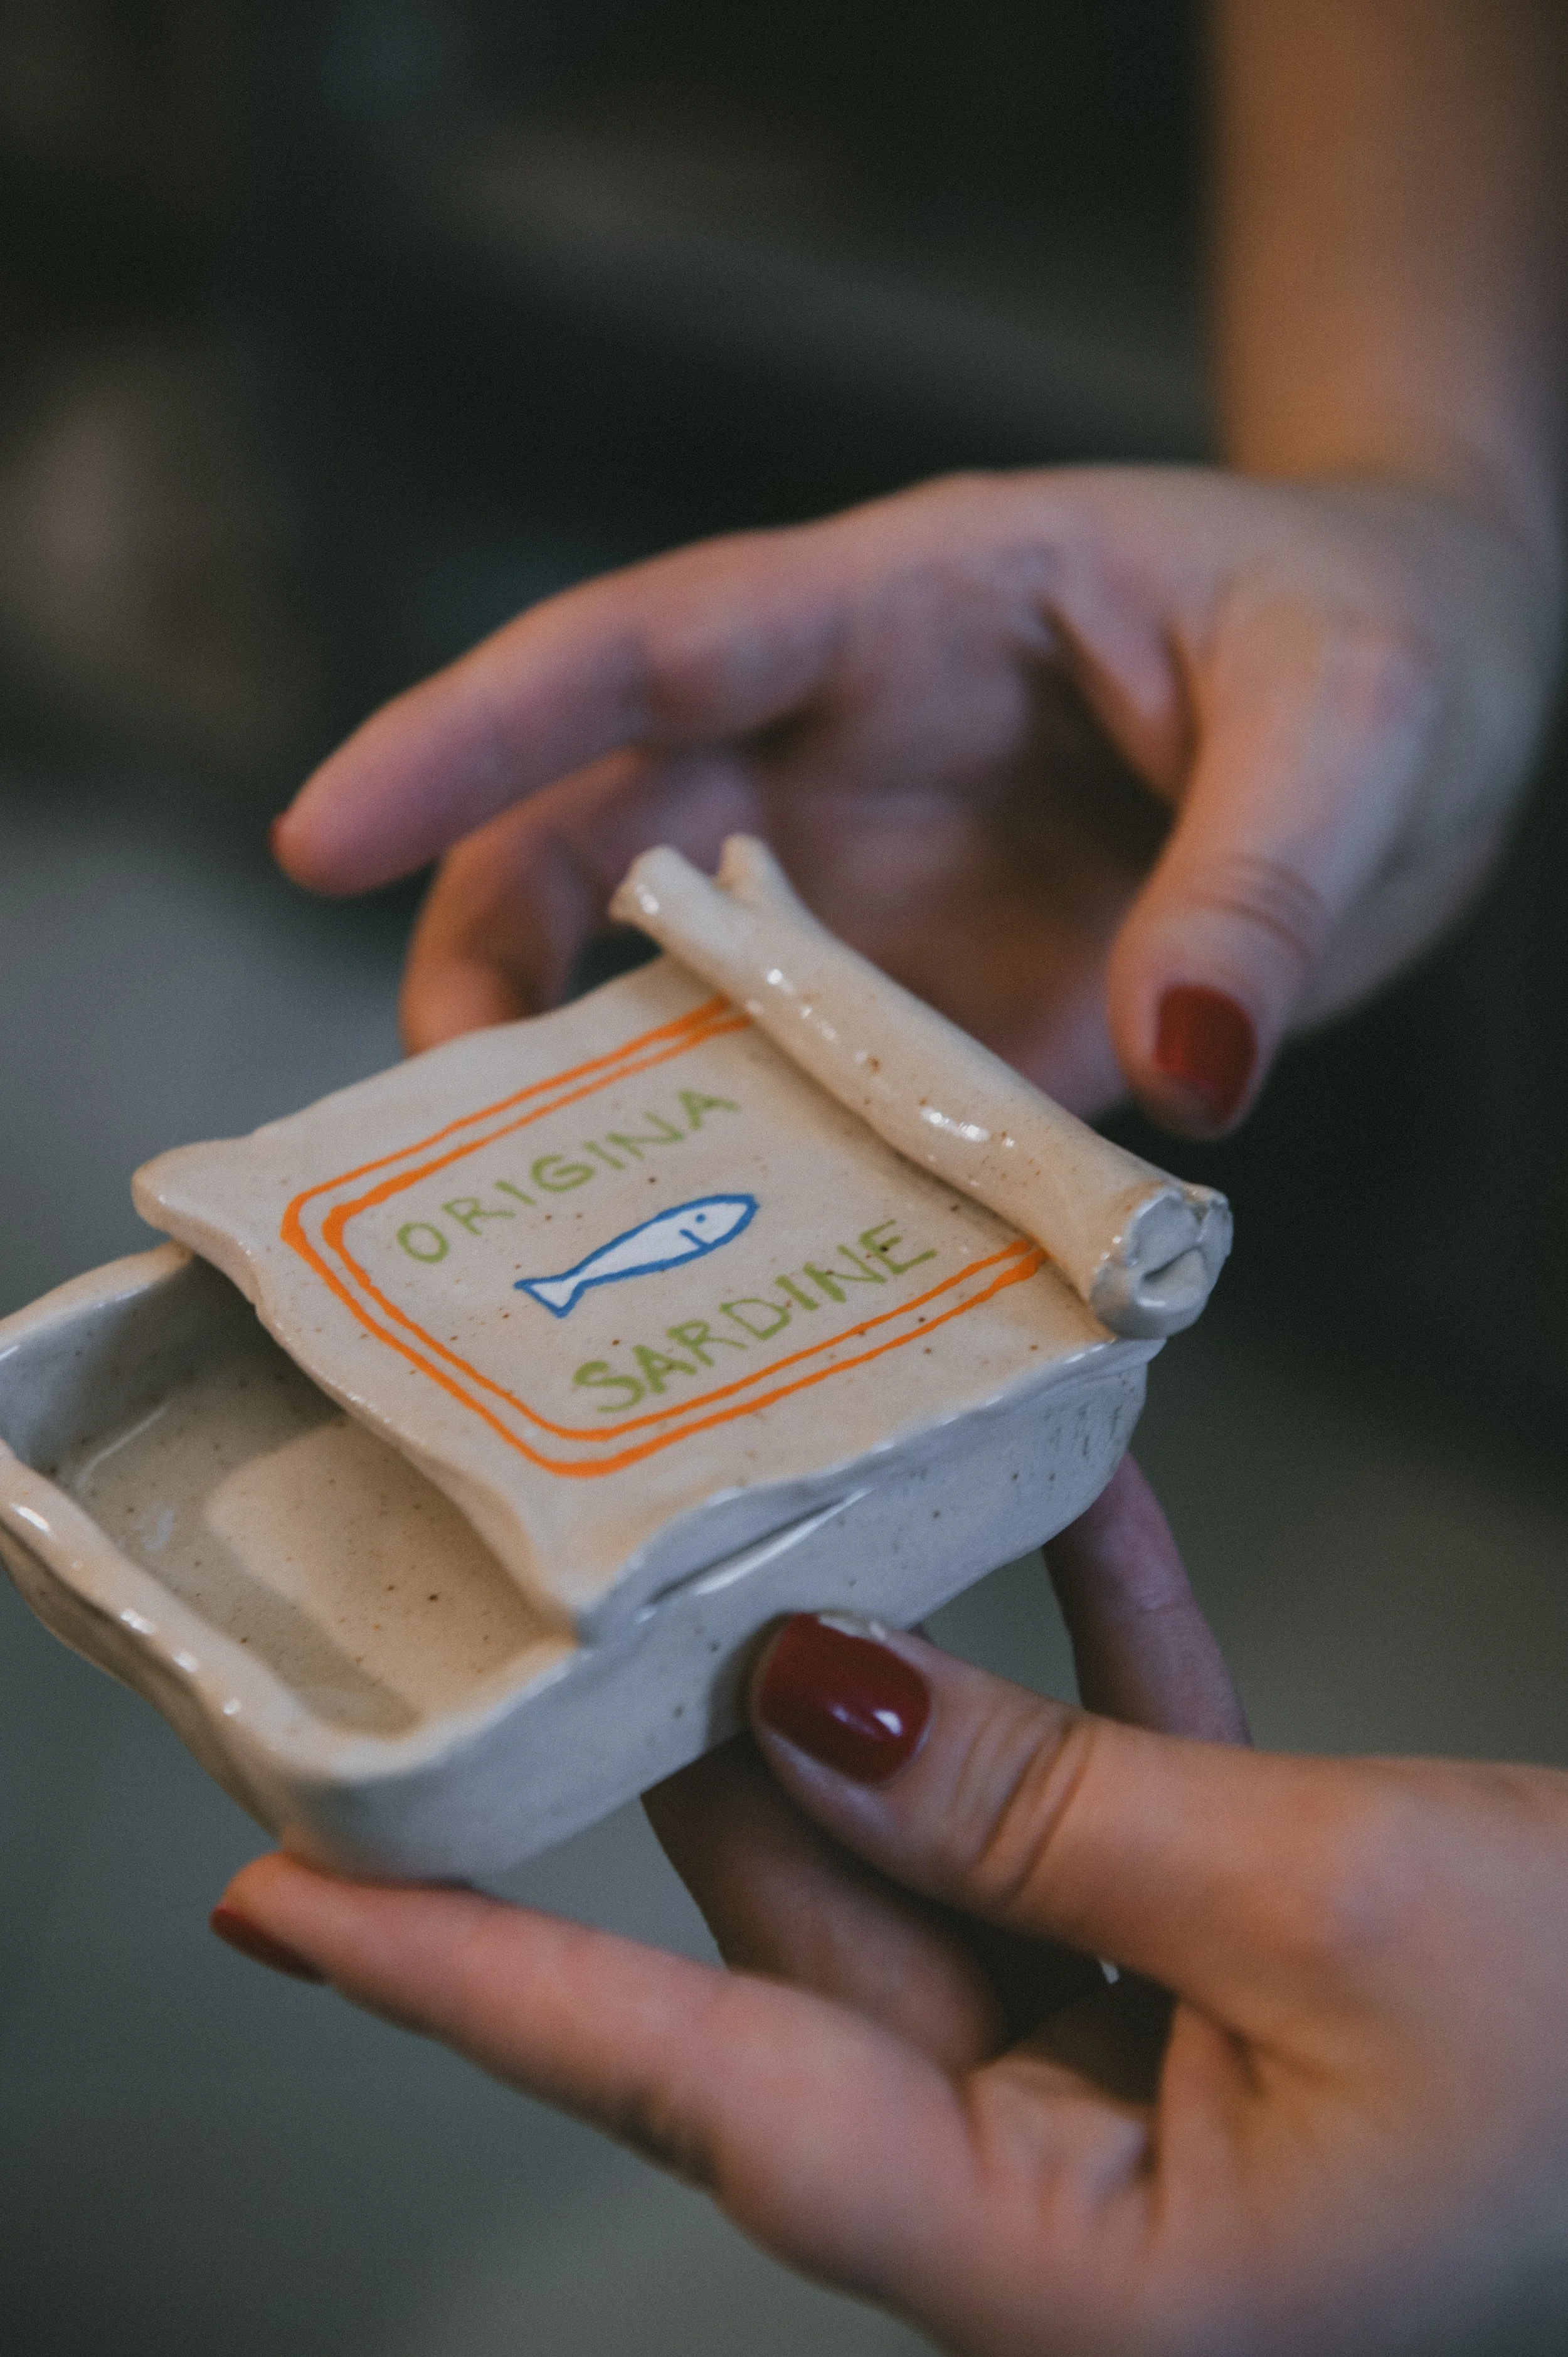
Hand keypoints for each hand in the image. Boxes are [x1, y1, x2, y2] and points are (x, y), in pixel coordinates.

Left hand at [213, 1461, 1567, 2354]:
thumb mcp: (1318, 1910)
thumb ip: (1040, 1807)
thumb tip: (808, 1693)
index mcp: (1074, 2273)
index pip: (704, 2095)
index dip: (472, 1991)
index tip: (283, 1901)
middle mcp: (1079, 2188)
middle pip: (824, 1944)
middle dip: (716, 1753)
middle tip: (578, 1587)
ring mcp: (1151, 2081)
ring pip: (951, 1856)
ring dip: (907, 1683)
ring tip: (807, 1505)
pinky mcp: (1230, 1974)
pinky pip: (1114, 1812)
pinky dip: (1100, 1672)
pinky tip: (1081, 1508)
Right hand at [273, 466, 1556, 1133]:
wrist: (1435, 710)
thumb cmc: (1378, 636)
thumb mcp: (1349, 717)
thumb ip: (1267, 876)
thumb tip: (1187, 1067)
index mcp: (902, 610)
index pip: (649, 652)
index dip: (474, 733)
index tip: (320, 829)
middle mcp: (852, 760)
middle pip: (603, 840)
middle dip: (489, 959)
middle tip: (429, 1114)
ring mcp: (891, 902)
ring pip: (685, 993)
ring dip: (601, 1099)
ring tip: (534, 1232)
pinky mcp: (950, 1021)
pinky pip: (825, 1106)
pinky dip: (769, 1188)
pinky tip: (737, 1283)